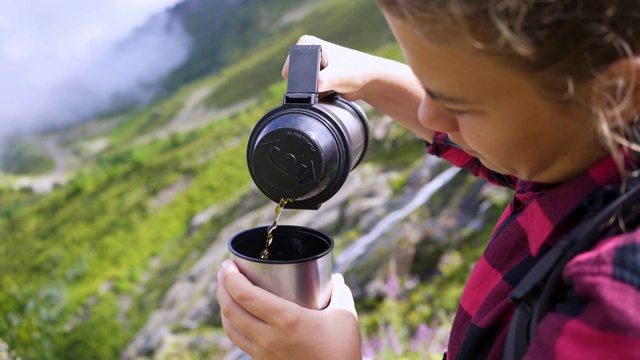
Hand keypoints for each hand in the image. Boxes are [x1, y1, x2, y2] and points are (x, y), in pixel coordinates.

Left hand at [216, 260, 361, 359]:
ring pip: (230, 327)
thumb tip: (337, 276)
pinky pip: (239, 341)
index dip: (230, 277)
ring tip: (226, 290)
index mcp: (286, 320)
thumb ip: (340, 291)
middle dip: (222, 286)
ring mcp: (264, 353)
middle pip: (230, 309)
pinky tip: (236, 316)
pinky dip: (231, 324)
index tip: (229, 263)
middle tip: (225, 270)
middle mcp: (269, 337)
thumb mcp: (345, 315)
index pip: (244, 295)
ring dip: (223, 306)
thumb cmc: (343, 350)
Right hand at [282, 35, 432, 140]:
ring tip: (330, 86)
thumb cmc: (356, 71)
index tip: (323, 77)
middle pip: (294, 79)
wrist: (369, 81)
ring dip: (314, 92)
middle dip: (308, 87)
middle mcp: (306, 53)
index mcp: (307, 43)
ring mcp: (311, 66)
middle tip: (328, 83)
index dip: (302, 77)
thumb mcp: (338, 74)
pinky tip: (331, 91)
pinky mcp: (316, 78)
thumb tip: (316, 85)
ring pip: (301, 89)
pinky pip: (309, 94)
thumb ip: (325, 80)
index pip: (291, 66)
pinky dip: (318, 97)